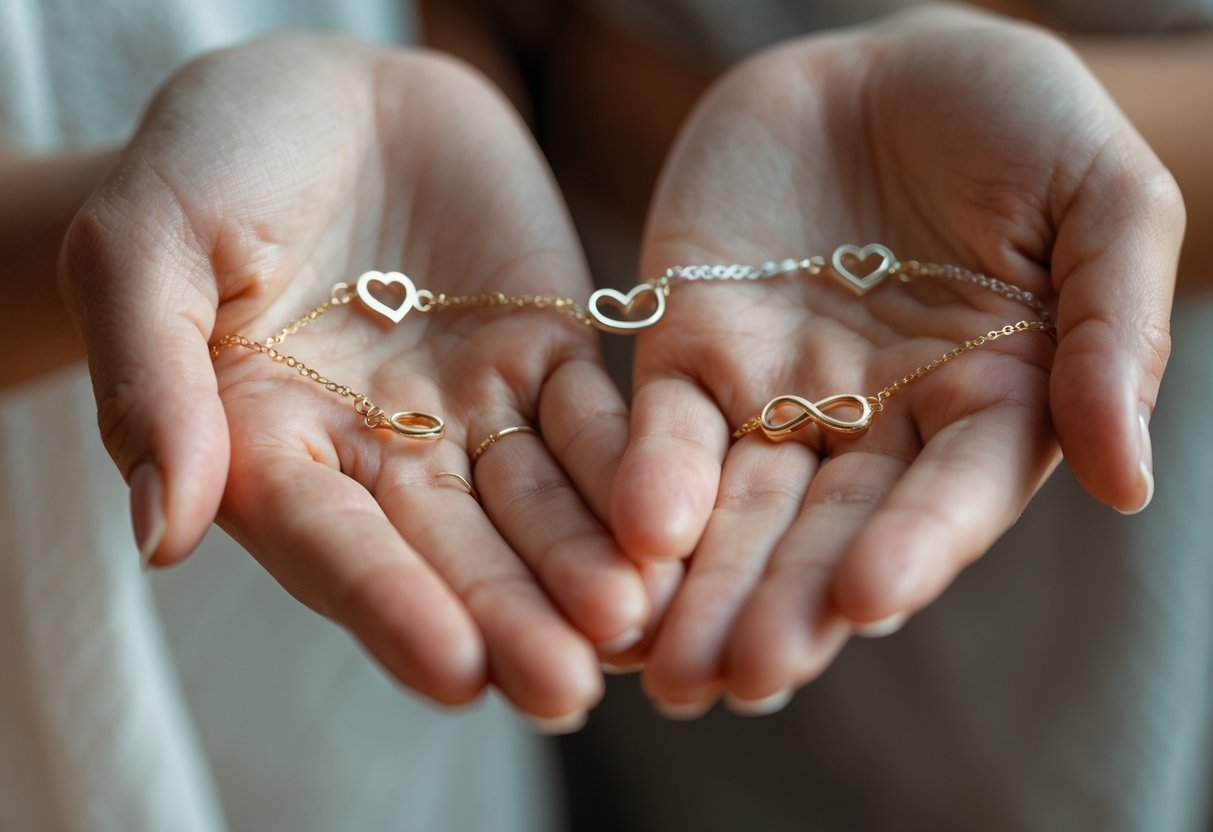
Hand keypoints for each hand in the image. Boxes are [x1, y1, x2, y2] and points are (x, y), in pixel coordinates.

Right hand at [60, 35, 649, 723]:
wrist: (330, 88)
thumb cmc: (215, 157)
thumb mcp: (146, 247)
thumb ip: (153, 382)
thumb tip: (162, 532)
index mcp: (266, 443)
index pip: (328, 542)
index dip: (388, 604)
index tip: (453, 671)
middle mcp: (375, 449)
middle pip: (446, 550)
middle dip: (508, 620)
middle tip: (567, 689)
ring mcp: (468, 408)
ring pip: (532, 505)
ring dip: (582, 567)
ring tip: (634, 626)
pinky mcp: (544, 356)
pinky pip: (593, 425)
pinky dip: (632, 475)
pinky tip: (674, 529)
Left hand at [611, 6, 1182, 711]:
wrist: (885, 61)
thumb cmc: (1015, 121)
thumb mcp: (1100, 199)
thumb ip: (1112, 330)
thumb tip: (1126, 481)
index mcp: (987, 404)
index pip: (949, 498)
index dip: (912, 549)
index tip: (866, 602)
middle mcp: (876, 421)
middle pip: (829, 530)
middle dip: (784, 603)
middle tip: (741, 678)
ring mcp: (778, 389)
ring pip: (739, 503)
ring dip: (704, 583)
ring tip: (670, 668)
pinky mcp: (693, 345)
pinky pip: (664, 423)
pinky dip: (648, 478)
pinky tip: (633, 534)